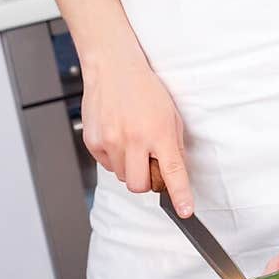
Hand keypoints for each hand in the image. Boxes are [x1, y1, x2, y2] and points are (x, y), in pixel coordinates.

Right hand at [79, 49, 193, 215]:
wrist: (113, 67)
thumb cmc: (144, 88)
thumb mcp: (170, 114)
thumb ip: (173, 145)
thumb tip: (174, 171)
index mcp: (158, 132)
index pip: (172, 172)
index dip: (180, 195)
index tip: (185, 210)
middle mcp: (134, 139)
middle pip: (140, 186)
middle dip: (146, 180)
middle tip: (148, 162)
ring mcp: (110, 141)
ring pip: (123, 177)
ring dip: (130, 166)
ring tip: (131, 140)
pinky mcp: (93, 142)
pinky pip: (107, 165)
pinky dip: (114, 157)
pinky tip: (117, 135)